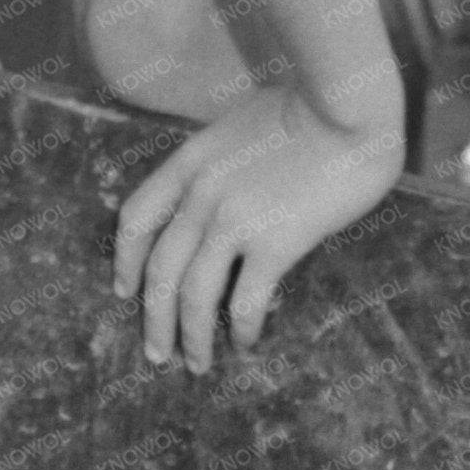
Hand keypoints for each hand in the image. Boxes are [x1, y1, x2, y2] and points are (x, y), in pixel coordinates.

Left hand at [113, 84, 399, 373]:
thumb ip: (221, 157)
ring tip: (196, 366)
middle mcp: (200, 195)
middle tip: (156, 354)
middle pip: (158, 269)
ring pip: (193, 295)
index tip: (124, 291)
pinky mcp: (275, 242)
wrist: (345, 104)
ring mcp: (233, 220)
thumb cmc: (308, 105)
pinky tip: (245, 345)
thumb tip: (223, 181)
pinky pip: (246, 301)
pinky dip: (241, 330)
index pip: (135, 218)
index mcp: (188, 163)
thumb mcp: (240, 122)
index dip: (124, 260)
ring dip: (190, 338)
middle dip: (153, 318)